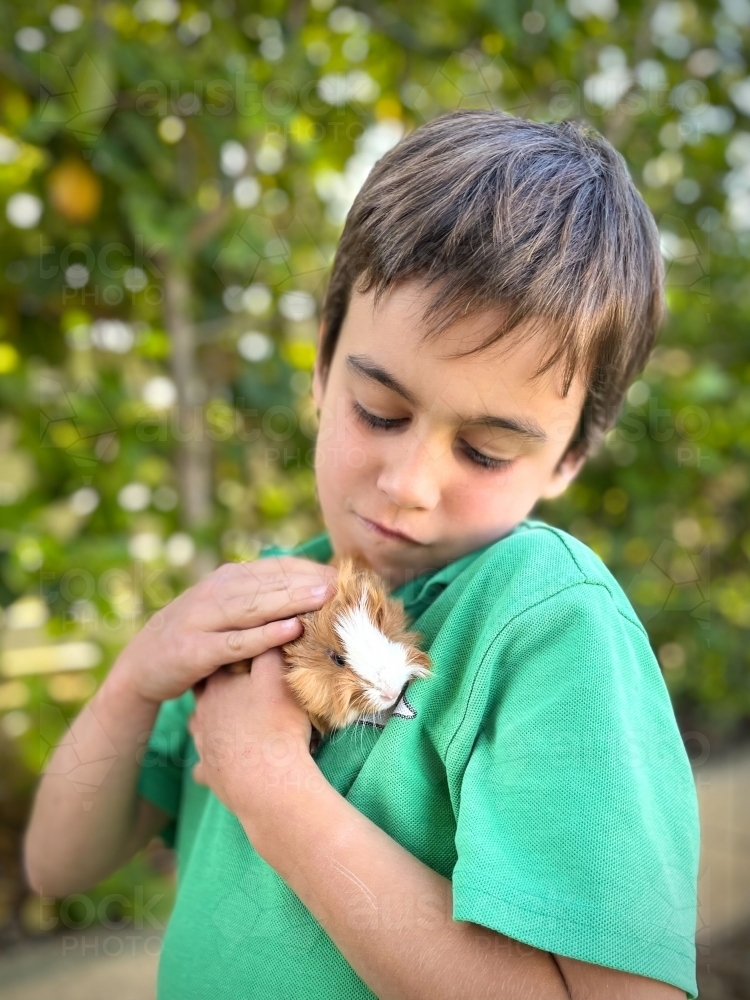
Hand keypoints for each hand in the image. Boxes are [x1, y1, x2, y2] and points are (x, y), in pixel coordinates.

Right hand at [109, 556, 337, 704]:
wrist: (141, 664)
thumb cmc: (196, 635)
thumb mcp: (224, 608)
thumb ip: (258, 597)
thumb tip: (309, 588)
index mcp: (226, 579)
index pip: (274, 567)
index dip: (309, 569)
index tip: (342, 575)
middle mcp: (215, 593)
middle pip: (269, 583)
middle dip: (307, 581)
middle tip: (343, 583)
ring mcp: (203, 620)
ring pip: (255, 607)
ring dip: (292, 600)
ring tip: (325, 597)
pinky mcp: (196, 650)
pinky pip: (236, 642)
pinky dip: (265, 635)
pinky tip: (292, 630)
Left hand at [187, 647, 323, 844]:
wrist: (267, 782)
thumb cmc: (275, 726)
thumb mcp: (277, 678)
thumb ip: (271, 650)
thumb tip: (273, 628)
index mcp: (216, 687)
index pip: (217, 661)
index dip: (229, 656)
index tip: (241, 654)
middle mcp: (202, 713)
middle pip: (204, 693)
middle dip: (218, 689)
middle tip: (239, 687)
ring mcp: (203, 744)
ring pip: (200, 728)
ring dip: (213, 725)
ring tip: (233, 723)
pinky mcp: (210, 773)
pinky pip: (206, 766)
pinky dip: (211, 763)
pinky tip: (223, 763)